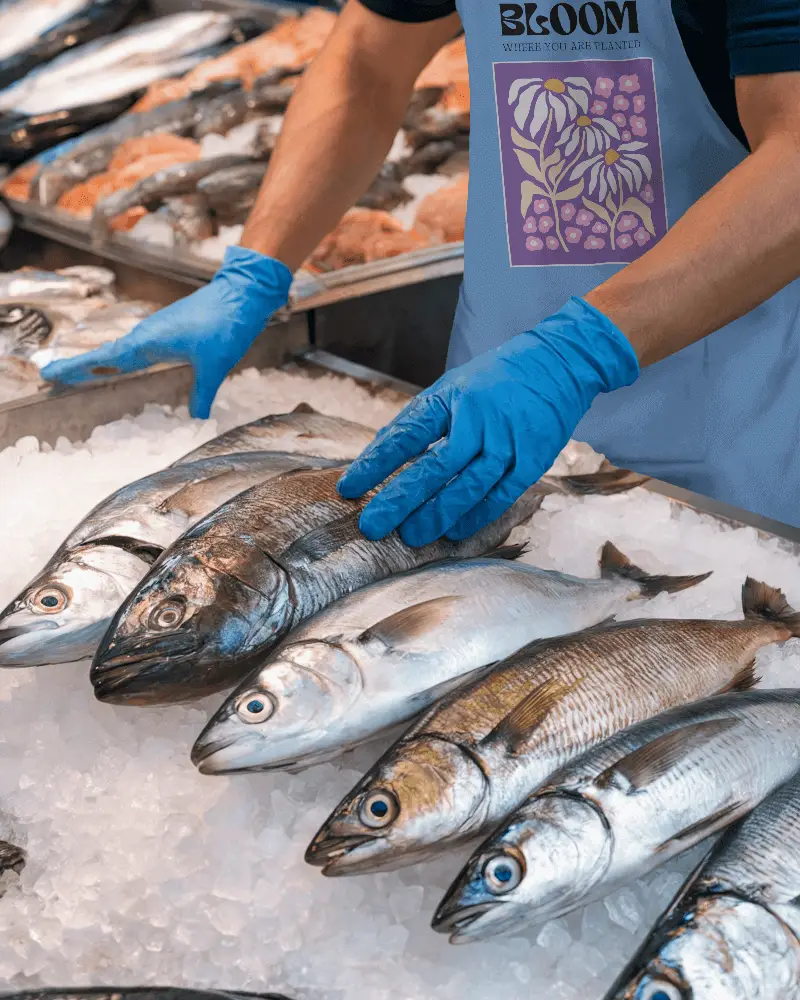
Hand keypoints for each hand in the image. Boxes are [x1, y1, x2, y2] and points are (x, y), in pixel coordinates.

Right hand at [40, 246, 292, 418]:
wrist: (240, 294)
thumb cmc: (226, 327)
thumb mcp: (214, 367)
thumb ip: (202, 394)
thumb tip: (196, 419)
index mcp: (150, 341)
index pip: (106, 359)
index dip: (77, 368)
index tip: (50, 374)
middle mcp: (146, 334)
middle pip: (106, 355)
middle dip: (79, 368)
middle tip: (50, 378)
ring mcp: (156, 330)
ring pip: (120, 350)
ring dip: (99, 363)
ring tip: (76, 376)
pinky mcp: (167, 328)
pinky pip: (136, 346)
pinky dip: (121, 357)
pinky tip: (120, 365)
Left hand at [337, 297, 639, 545]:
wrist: (559, 362)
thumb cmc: (493, 381)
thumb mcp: (452, 389)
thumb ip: (421, 423)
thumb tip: (380, 458)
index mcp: (450, 398)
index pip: (406, 434)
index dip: (375, 463)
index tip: (349, 488)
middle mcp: (477, 419)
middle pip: (434, 466)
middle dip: (400, 499)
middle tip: (373, 526)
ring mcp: (507, 440)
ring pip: (468, 486)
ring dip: (437, 514)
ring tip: (410, 537)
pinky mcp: (532, 458)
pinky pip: (501, 494)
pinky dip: (477, 515)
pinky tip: (454, 533)